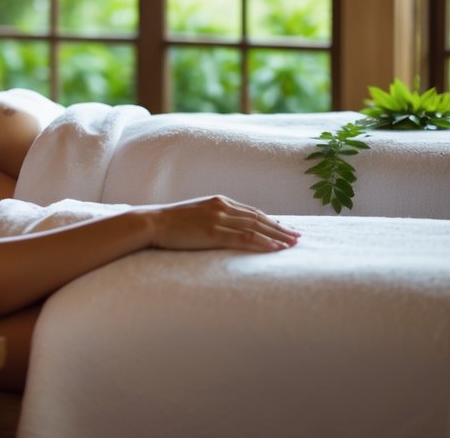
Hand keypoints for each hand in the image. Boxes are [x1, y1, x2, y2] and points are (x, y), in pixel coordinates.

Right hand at [142, 195, 299, 252]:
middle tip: (298, 236)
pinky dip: (262, 243)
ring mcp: (218, 219)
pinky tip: (275, 248)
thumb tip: (223, 228)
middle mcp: (222, 207)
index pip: (252, 212)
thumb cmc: (169, 222)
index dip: (271, 220)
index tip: (285, 228)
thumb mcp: (195, 215)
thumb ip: (212, 217)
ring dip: (277, 236)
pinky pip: (244, 238)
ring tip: (293, 243)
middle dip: (280, 228)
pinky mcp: (213, 233)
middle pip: (259, 218)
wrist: (151, 222)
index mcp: (218, 201)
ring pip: (256, 228)